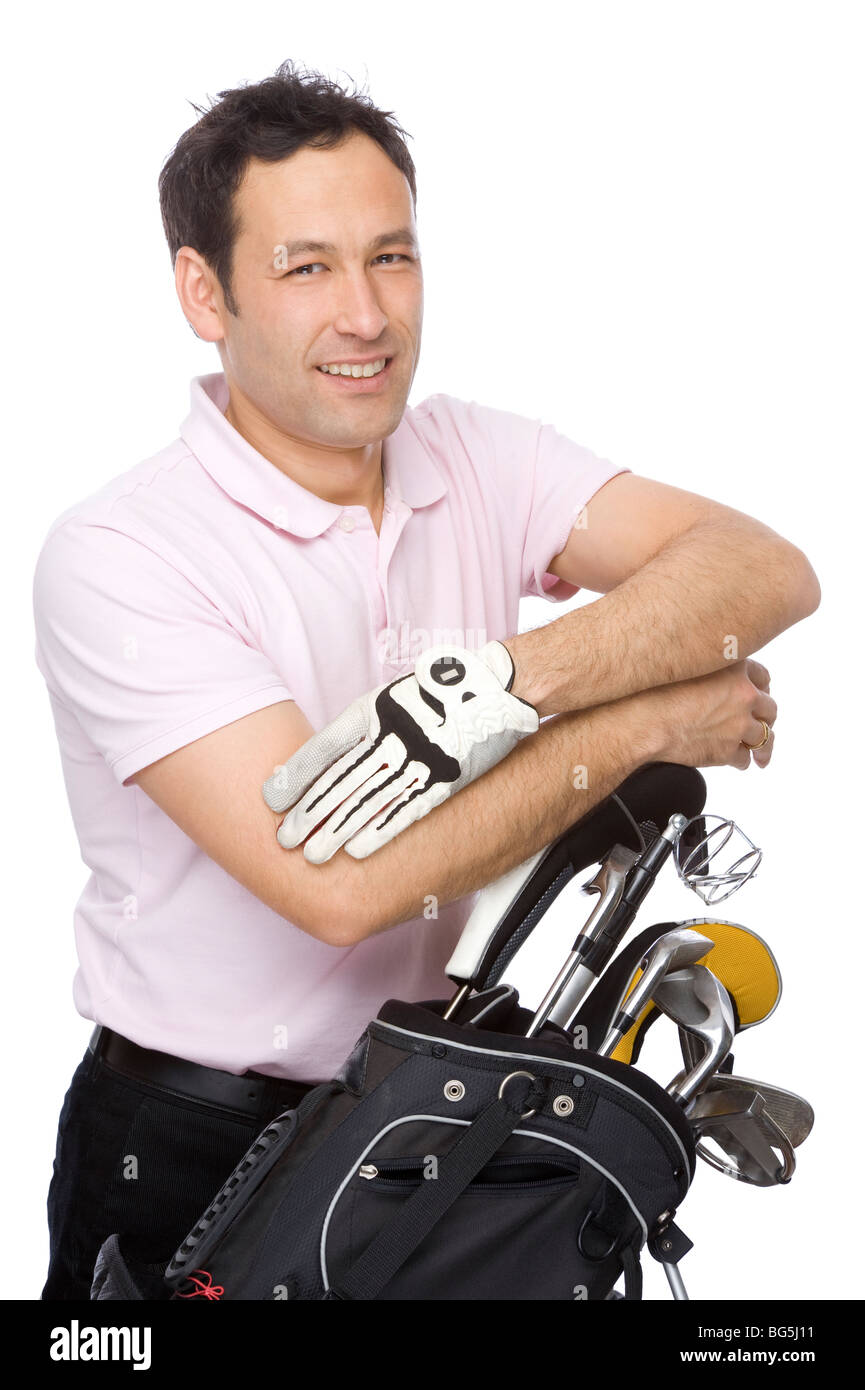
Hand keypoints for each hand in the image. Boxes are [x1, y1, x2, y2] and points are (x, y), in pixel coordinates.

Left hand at [262, 641, 539, 862]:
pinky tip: (359, 849)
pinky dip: (381, 830)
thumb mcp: (386, 699)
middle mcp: (393, 733)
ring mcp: (421, 756)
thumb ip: (357, 729)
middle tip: (285, 839)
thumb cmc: (431, 695)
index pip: (325, 748)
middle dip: (311, 813)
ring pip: (371, 800)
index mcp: (373, 709)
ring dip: (339, 830)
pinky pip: (408, 808)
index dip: (297, 776)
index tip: (272, 800)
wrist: (494, 688)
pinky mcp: (446, 777)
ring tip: (314, 853)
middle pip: (343, 779)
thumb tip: (320, 766)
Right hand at [635, 658, 776, 770]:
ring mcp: (739, 724)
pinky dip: (742, 761)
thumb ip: (705, 667)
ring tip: (761, 755)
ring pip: (764, 737)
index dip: (760, 686)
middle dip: (766, 717)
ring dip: (762, 746)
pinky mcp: (729, 750)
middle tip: (763, 723)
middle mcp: (743, 695)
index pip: (762, 676)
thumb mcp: (685, 665)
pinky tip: (738, 762)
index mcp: (735, 669)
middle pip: (769, 707)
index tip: (760, 692)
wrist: (644, 722)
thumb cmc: (653, 693)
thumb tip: (707, 674)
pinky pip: (744, 759)